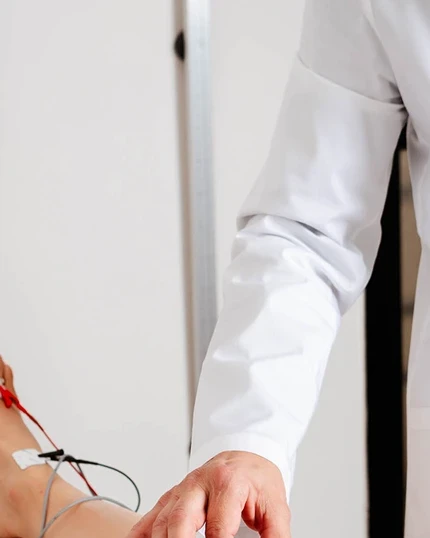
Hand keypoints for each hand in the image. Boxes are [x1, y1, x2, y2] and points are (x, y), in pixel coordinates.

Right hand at [127, 451, 290, 537]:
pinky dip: (141, 533)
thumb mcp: (276, 508)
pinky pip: (151, 514)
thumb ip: (276, 537)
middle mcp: (200, 483)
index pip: (218, 528)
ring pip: (163, 519)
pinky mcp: (173, 495)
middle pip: (180, 519)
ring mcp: (183, 489)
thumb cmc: (258, 482)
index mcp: (228, 483)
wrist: (246, 455)